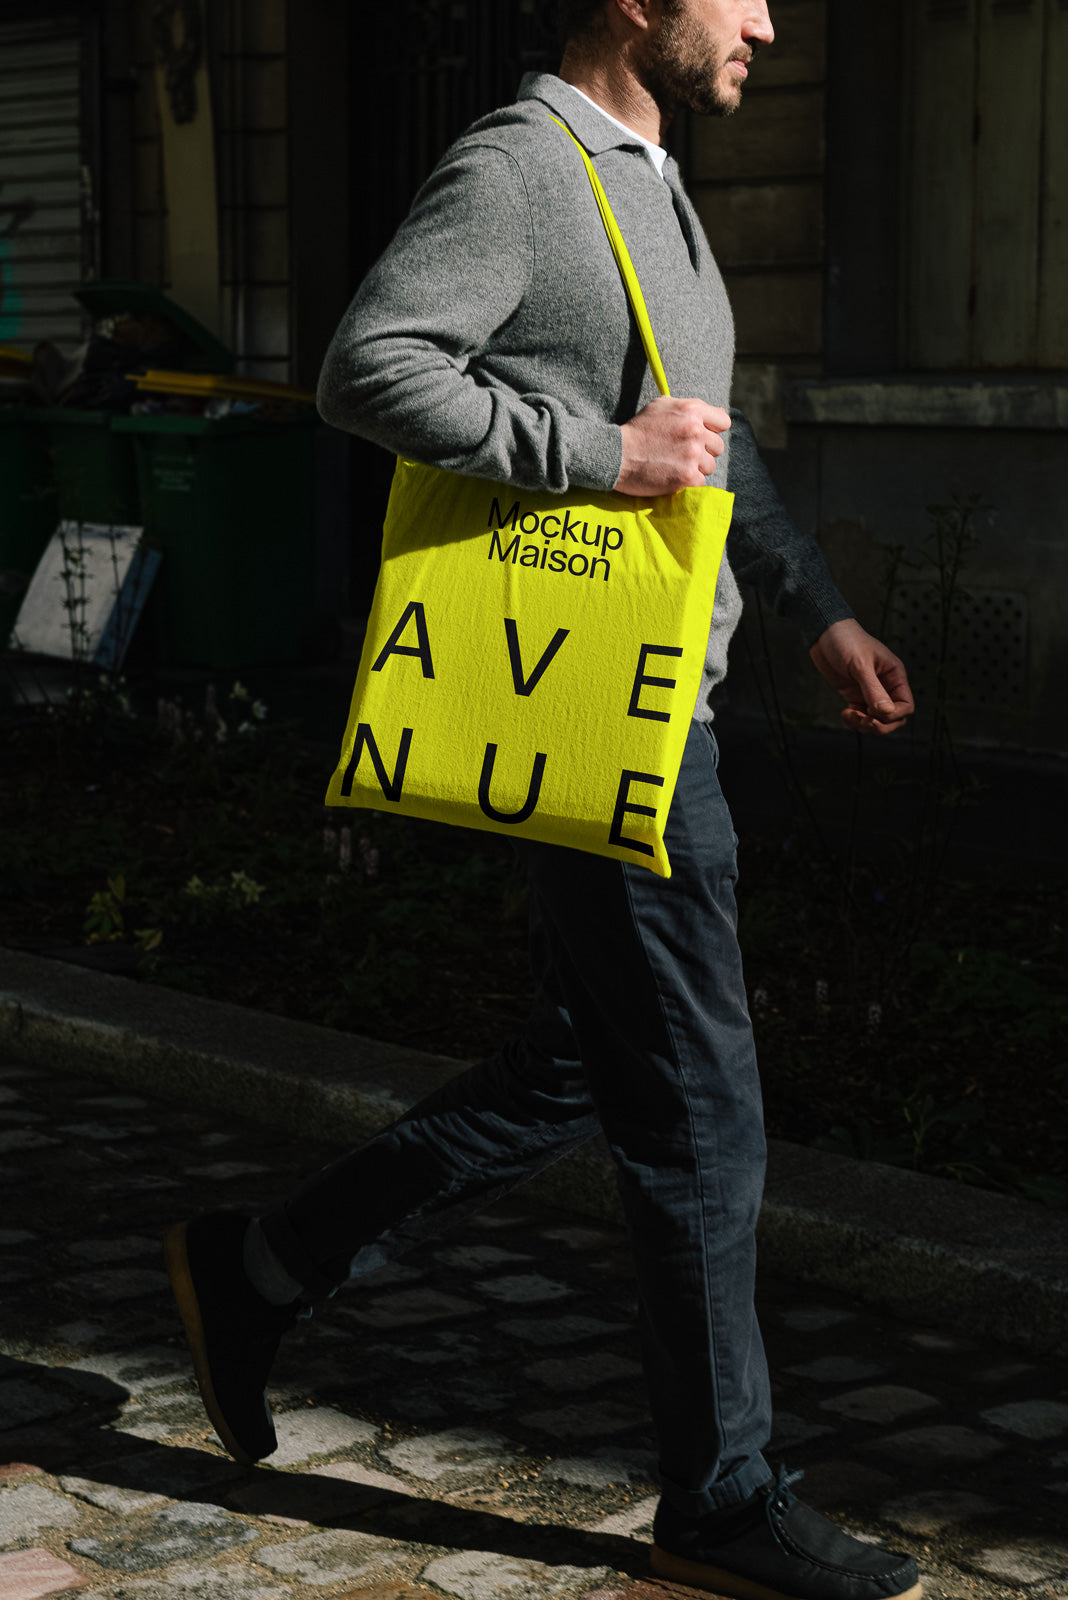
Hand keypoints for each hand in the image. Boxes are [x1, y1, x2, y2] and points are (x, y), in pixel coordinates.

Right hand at [615, 396, 729, 495]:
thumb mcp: (661, 406)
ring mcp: (692, 455)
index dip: (712, 430)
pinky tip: (672, 476)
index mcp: (692, 410)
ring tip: (676, 465)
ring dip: (696, 468)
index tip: (700, 436)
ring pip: (710, 466)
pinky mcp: (687, 477)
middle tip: (682, 454)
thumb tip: (717, 414)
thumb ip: (689, 407)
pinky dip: (688, 482)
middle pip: (717, 446)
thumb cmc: (638, 430)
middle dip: (703, 451)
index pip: (723, 422)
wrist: (617, 455)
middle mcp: (695, 431)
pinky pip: (701, 482)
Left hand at [809, 618, 913, 734]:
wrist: (823, 635)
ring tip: (850, 715)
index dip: (893, 715)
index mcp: (894, 675)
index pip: (905, 706)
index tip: (874, 712)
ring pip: (877, 720)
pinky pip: (861, 717)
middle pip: (893, 718)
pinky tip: (845, 713)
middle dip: (880, 725)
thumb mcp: (860, 665)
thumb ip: (873, 689)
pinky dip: (854, 721)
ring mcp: (869, 692)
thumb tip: (886, 712)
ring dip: (865, 725)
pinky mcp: (855, 696)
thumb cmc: (846, 641)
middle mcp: (885, 686)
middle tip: (863, 720)